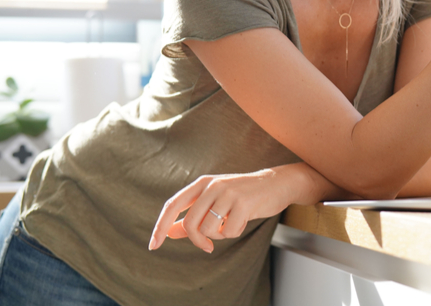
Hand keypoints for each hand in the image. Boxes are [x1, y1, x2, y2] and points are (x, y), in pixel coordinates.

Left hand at [148, 165, 309, 252]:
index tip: (153, 245)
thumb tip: (169, 232)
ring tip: (231, 224)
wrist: (277, 184)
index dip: (160, 226)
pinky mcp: (244, 203)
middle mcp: (212, 185)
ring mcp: (228, 193)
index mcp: (202, 183)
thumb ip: (192, 215)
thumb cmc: (244, 195)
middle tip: (208, 247)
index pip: (172, 205)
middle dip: (197, 241)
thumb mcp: (215, 202)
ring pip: (208, 229)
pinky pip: (229, 231)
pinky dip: (235, 232)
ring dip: (219, 236)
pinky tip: (244, 221)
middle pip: (190, 223)